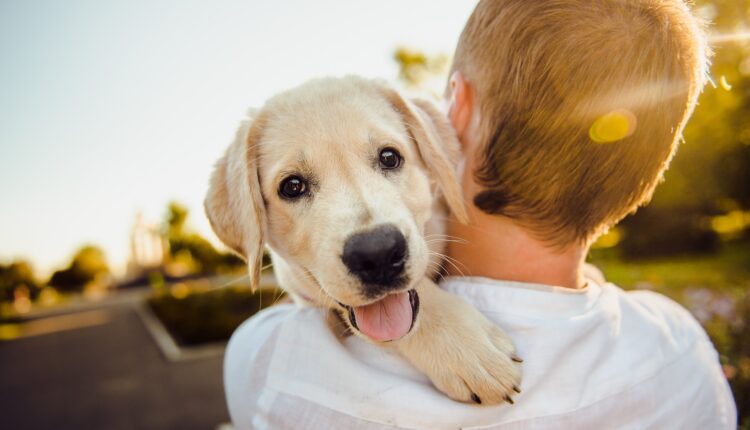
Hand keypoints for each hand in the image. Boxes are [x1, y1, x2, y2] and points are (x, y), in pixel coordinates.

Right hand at [394, 279, 521, 404]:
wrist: (412, 311)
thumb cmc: (446, 310)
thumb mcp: (478, 318)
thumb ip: (497, 338)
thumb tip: (515, 358)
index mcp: (482, 343)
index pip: (508, 370)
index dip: (514, 376)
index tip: (512, 373)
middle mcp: (470, 360)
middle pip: (497, 387)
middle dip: (504, 389)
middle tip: (504, 385)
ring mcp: (454, 370)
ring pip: (481, 395)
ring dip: (489, 395)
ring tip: (489, 389)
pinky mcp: (438, 377)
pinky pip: (459, 395)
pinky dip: (468, 395)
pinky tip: (470, 389)